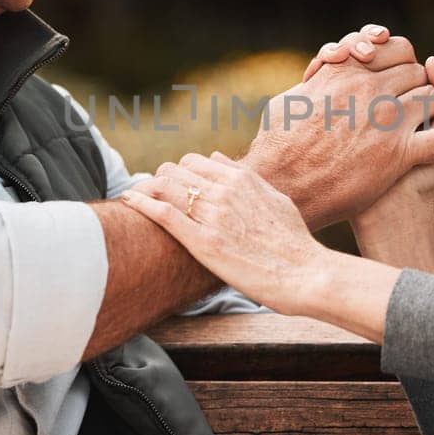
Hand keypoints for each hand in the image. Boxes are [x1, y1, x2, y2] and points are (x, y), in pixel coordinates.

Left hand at [124, 154, 330, 315]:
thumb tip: (220, 160)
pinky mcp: (203, 242)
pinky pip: (163, 213)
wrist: (305, 274)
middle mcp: (225, 191)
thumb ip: (247, 179)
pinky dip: (141, 202)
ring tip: (136, 199)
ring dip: (146, 190)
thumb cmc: (294, 242)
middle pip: (175, 170)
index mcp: (242, 179)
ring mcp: (213, 215)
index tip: (172, 187)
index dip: (179, 173)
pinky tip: (128, 200)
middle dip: (160, 181)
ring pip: (165, 186)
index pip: (194, 161)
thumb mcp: (276, 200)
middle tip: (152, 197)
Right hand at [244, 29, 433, 228]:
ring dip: (432, 109)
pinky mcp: (397, 154)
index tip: (397, 77)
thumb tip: (324, 69)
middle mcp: (368, 90)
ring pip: (430, 98)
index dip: (400, 61)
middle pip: (415, 72)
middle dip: (417, 84)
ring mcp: (386, 121)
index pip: (393, 49)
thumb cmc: (277, 149)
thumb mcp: (286, 103)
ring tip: (428, 123)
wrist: (283, 189)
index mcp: (343, 73)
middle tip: (413, 102)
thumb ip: (311, 82)